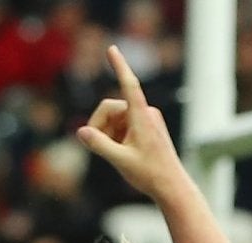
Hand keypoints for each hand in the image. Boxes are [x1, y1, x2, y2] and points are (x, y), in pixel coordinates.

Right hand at [75, 46, 191, 205]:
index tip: (111, 48)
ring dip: (108, 134)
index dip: (119, 66)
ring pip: (114, 118)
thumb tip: (80, 132)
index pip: (128, 84)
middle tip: (97, 148)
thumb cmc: (149, 173)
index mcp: (141, 116)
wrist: (171, 186)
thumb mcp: (120, 160)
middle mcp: (145, 113)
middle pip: (110, 108)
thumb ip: (99, 145)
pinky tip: (122, 153)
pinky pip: (122, 125)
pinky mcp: (146, 126)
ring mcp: (146, 119)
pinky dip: (116, 137)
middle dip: (100, 126)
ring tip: (116, 155)